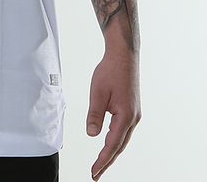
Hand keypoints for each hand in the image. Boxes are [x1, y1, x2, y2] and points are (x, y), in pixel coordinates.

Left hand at [86, 50, 140, 179]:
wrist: (123, 57)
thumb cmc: (110, 71)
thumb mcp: (97, 92)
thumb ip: (95, 115)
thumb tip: (92, 135)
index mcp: (125, 116)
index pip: (112, 145)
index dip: (103, 160)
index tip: (94, 172)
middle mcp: (133, 118)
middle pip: (119, 146)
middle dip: (107, 161)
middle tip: (96, 174)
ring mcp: (134, 114)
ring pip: (122, 139)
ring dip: (112, 151)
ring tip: (100, 163)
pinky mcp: (132, 109)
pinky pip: (123, 130)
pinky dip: (116, 140)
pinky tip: (109, 143)